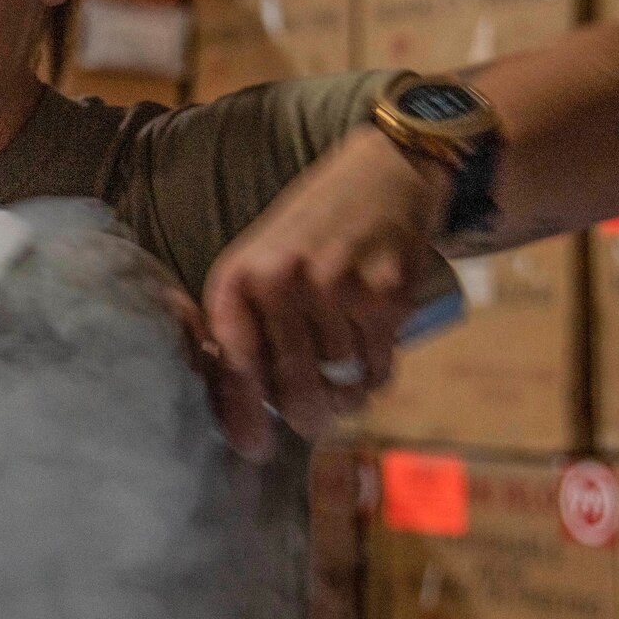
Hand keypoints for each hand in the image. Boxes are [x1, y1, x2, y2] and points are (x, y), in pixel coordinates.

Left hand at [203, 128, 450, 439]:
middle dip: (308, 415)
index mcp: (239, 277)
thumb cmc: (315, 228)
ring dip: (347, 391)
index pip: (233, 365)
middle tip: (317, 417)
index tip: (254, 447)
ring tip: (348, 358)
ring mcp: (335, 288)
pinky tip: (374, 344)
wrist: (385, 171)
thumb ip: (247, 325)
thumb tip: (240, 413)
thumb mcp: (263, 262)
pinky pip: (378, 369)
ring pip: (340, 385)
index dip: (242, 415)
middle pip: (292, 390)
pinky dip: (377, 371)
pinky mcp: (385, 295)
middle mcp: (281, 283)